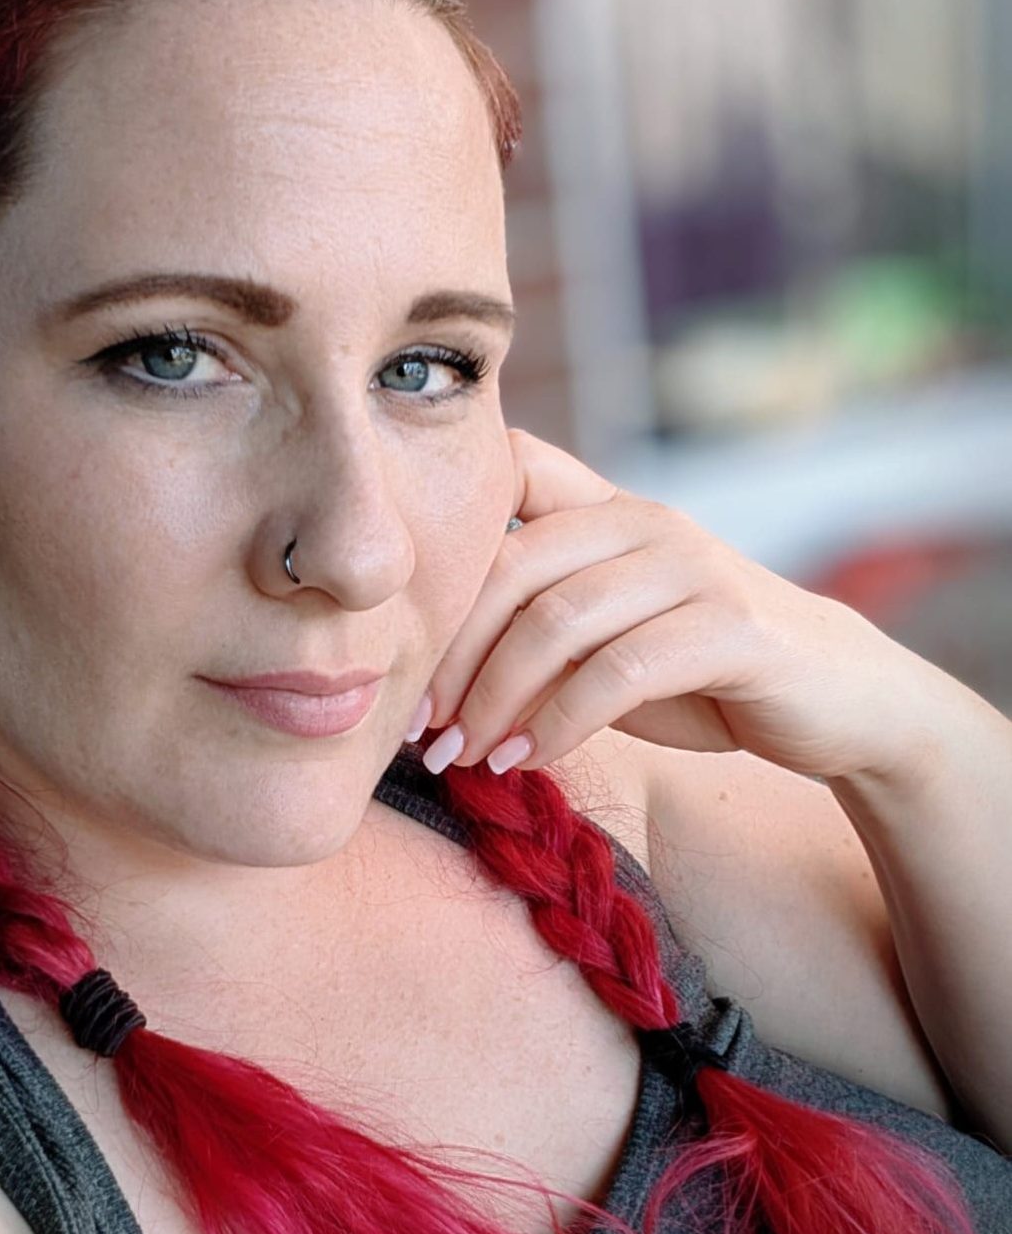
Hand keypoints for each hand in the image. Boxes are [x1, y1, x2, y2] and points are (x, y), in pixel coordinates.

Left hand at [418, 428, 935, 781]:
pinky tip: (522, 761)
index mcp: (605, 509)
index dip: (446, 536)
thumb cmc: (697, 672)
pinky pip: (617, 671)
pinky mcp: (731, 627)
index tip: (395, 632)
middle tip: (413, 725)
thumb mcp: (602, 645)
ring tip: (457, 755)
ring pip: (556, 621)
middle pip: (509, 566)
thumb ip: (534, 638)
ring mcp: (690, 567)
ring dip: (493, 698)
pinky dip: (556, 724)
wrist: (837, 700)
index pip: (508, 473)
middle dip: (450, 653)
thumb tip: (427, 685)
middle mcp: (643, 520)